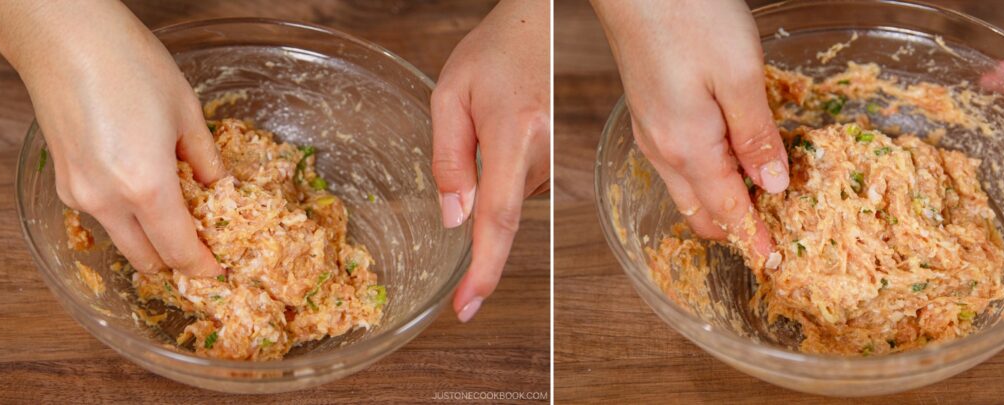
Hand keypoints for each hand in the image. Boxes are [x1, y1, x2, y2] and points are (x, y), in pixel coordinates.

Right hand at [0, 0, 224, 275]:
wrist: (64, 38)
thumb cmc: (129, 64)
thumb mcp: (186, 111)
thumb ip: (204, 158)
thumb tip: (216, 186)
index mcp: (147, 187)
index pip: (179, 250)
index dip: (203, 265)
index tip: (219, 268)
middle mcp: (108, 201)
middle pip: (147, 258)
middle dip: (176, 260)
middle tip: (201, 247)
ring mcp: (79, 194)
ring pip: (121, 239)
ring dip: (149, 240)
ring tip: (176, 217)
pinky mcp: (61, 181)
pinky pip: (100, 215)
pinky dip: (124, 217)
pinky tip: (141, 191)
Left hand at [431, 0, 549, 321]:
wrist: (542, 26)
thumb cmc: (496, 51)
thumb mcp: (449, 95)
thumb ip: (448, 159)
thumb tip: (453, 218)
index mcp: (513, 134)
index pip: (498, 219)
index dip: (483, 270)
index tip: (467, 307)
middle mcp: (542, 153)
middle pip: (500, 213)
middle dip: (473, 199)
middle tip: (468, 138)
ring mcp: (553, 158)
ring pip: (507, 200)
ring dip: (486, 177)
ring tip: (485, 120)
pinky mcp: (555, 160)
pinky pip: (518, 186)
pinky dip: (500, 173)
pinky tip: (500, 129)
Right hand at [591, 0, 777, 256]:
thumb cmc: (688, 16)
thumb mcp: (741, 75)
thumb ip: (757, 135)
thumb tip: (773, 183)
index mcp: (688, 148)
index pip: (727, 212)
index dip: (754, 238)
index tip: (774, 259)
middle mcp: (662, 150)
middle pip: (701, 212)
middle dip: (735, 228)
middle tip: (774, 230)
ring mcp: (650, 132)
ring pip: (686, 190)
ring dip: (720, 203)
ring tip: (759, 198)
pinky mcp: (648, 113)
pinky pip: (677, 164)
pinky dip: (705, 177)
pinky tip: (730, 159)